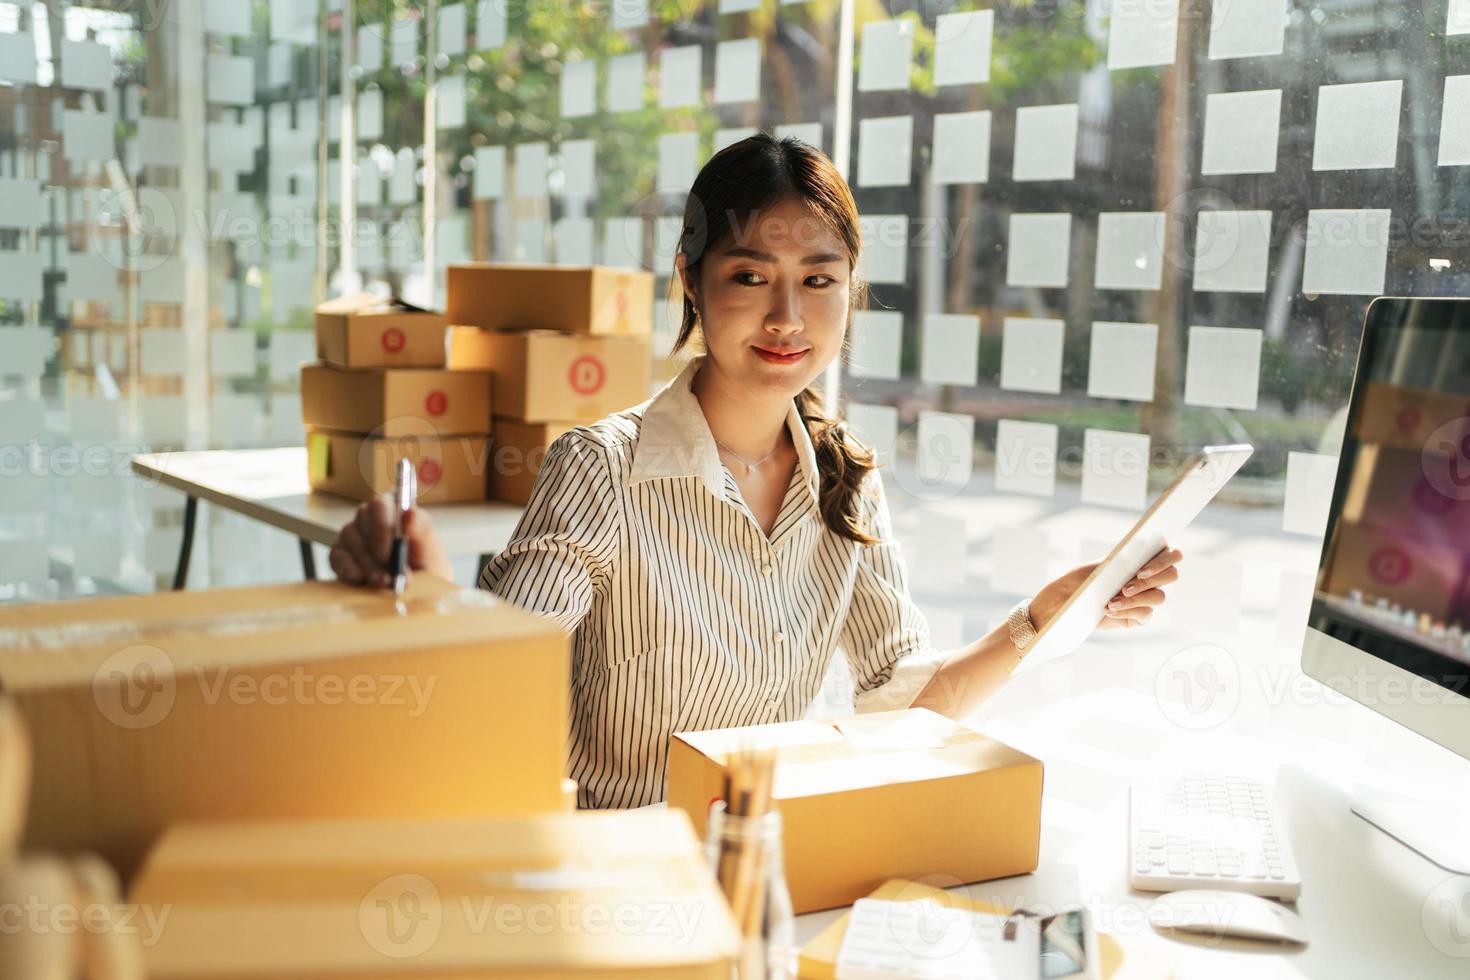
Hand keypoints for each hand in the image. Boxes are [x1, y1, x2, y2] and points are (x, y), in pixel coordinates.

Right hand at [329, 494, 452, 587]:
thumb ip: (421, 529)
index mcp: (395, 507)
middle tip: (389, 573)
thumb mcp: (431, 549)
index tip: (392, 549)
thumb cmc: (426, 566)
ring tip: (383, 582)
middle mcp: (371, 516)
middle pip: (363, 518)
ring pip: (352, 540)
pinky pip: (338, 556)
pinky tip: (361, 580)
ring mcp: (353, 533)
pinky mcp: (340, 553)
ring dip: (368, 564)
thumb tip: (409, 513)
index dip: (383, 525)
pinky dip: (349, 570)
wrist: (417, 593)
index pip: (381, 504)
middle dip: (377, 549)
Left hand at [1030, 546, 1182, 632]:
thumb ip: (1121, 562)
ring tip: (1112, 601)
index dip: (1163, 560)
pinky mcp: (1140, 616)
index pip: (1171, 553)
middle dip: (1151, 580)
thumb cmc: (1082, 579)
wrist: (1067, 602)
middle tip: (1125, 587)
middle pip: (1172, 575)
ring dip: (1136, 598)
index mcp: (1144, 558)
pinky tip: (1108, 610)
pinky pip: (1145, 614)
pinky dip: (1127, 611)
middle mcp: (1149, 577)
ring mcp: (1147, 597)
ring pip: (1159, 597)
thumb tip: (1136, 559)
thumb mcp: (1099, 567)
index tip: (1140, 570)